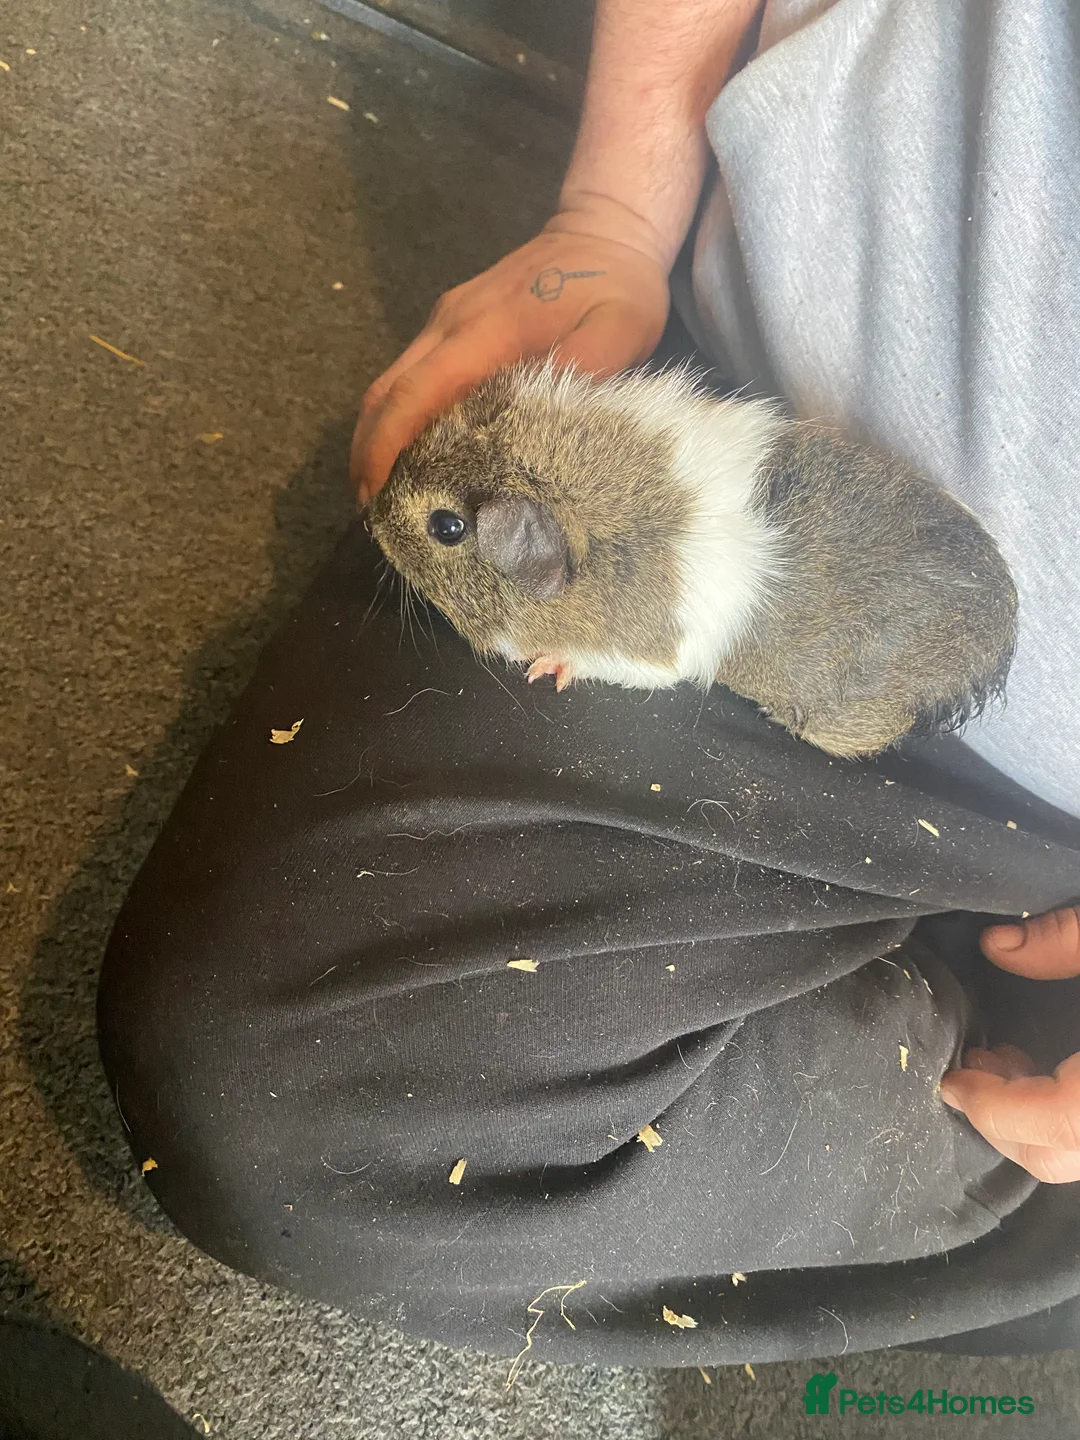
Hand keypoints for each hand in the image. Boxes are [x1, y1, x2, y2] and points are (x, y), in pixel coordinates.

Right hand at [350, 200, 670, 501]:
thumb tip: (549, 424)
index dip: (389, 443)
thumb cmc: (617, 284)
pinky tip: (411, 453)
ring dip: (378, 436)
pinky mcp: (451, 325)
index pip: (418, 391)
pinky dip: (399, 417)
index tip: (374, 490)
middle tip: (371, 510)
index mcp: (486, 329)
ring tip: (384, 493)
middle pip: (387, 391)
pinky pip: (411, 375)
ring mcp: (446, 322)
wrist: (604, 229)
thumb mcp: (622, 327)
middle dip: (369, 451)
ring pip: (391, 383)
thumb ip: (588, 368)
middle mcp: (451, 325)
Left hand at [940, 906, 1079, 1181]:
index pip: (1052, 1123)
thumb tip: (996, 944)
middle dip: (1000, 1119)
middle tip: (970, 1068)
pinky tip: (1040, 1071)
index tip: (951, 1083)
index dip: (991, 1108)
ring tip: (1000, 1061)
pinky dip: (1056, 1119)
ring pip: (1071, 1155)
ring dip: (1027, 1119)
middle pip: (1054, 1155)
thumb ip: (1064, 939)